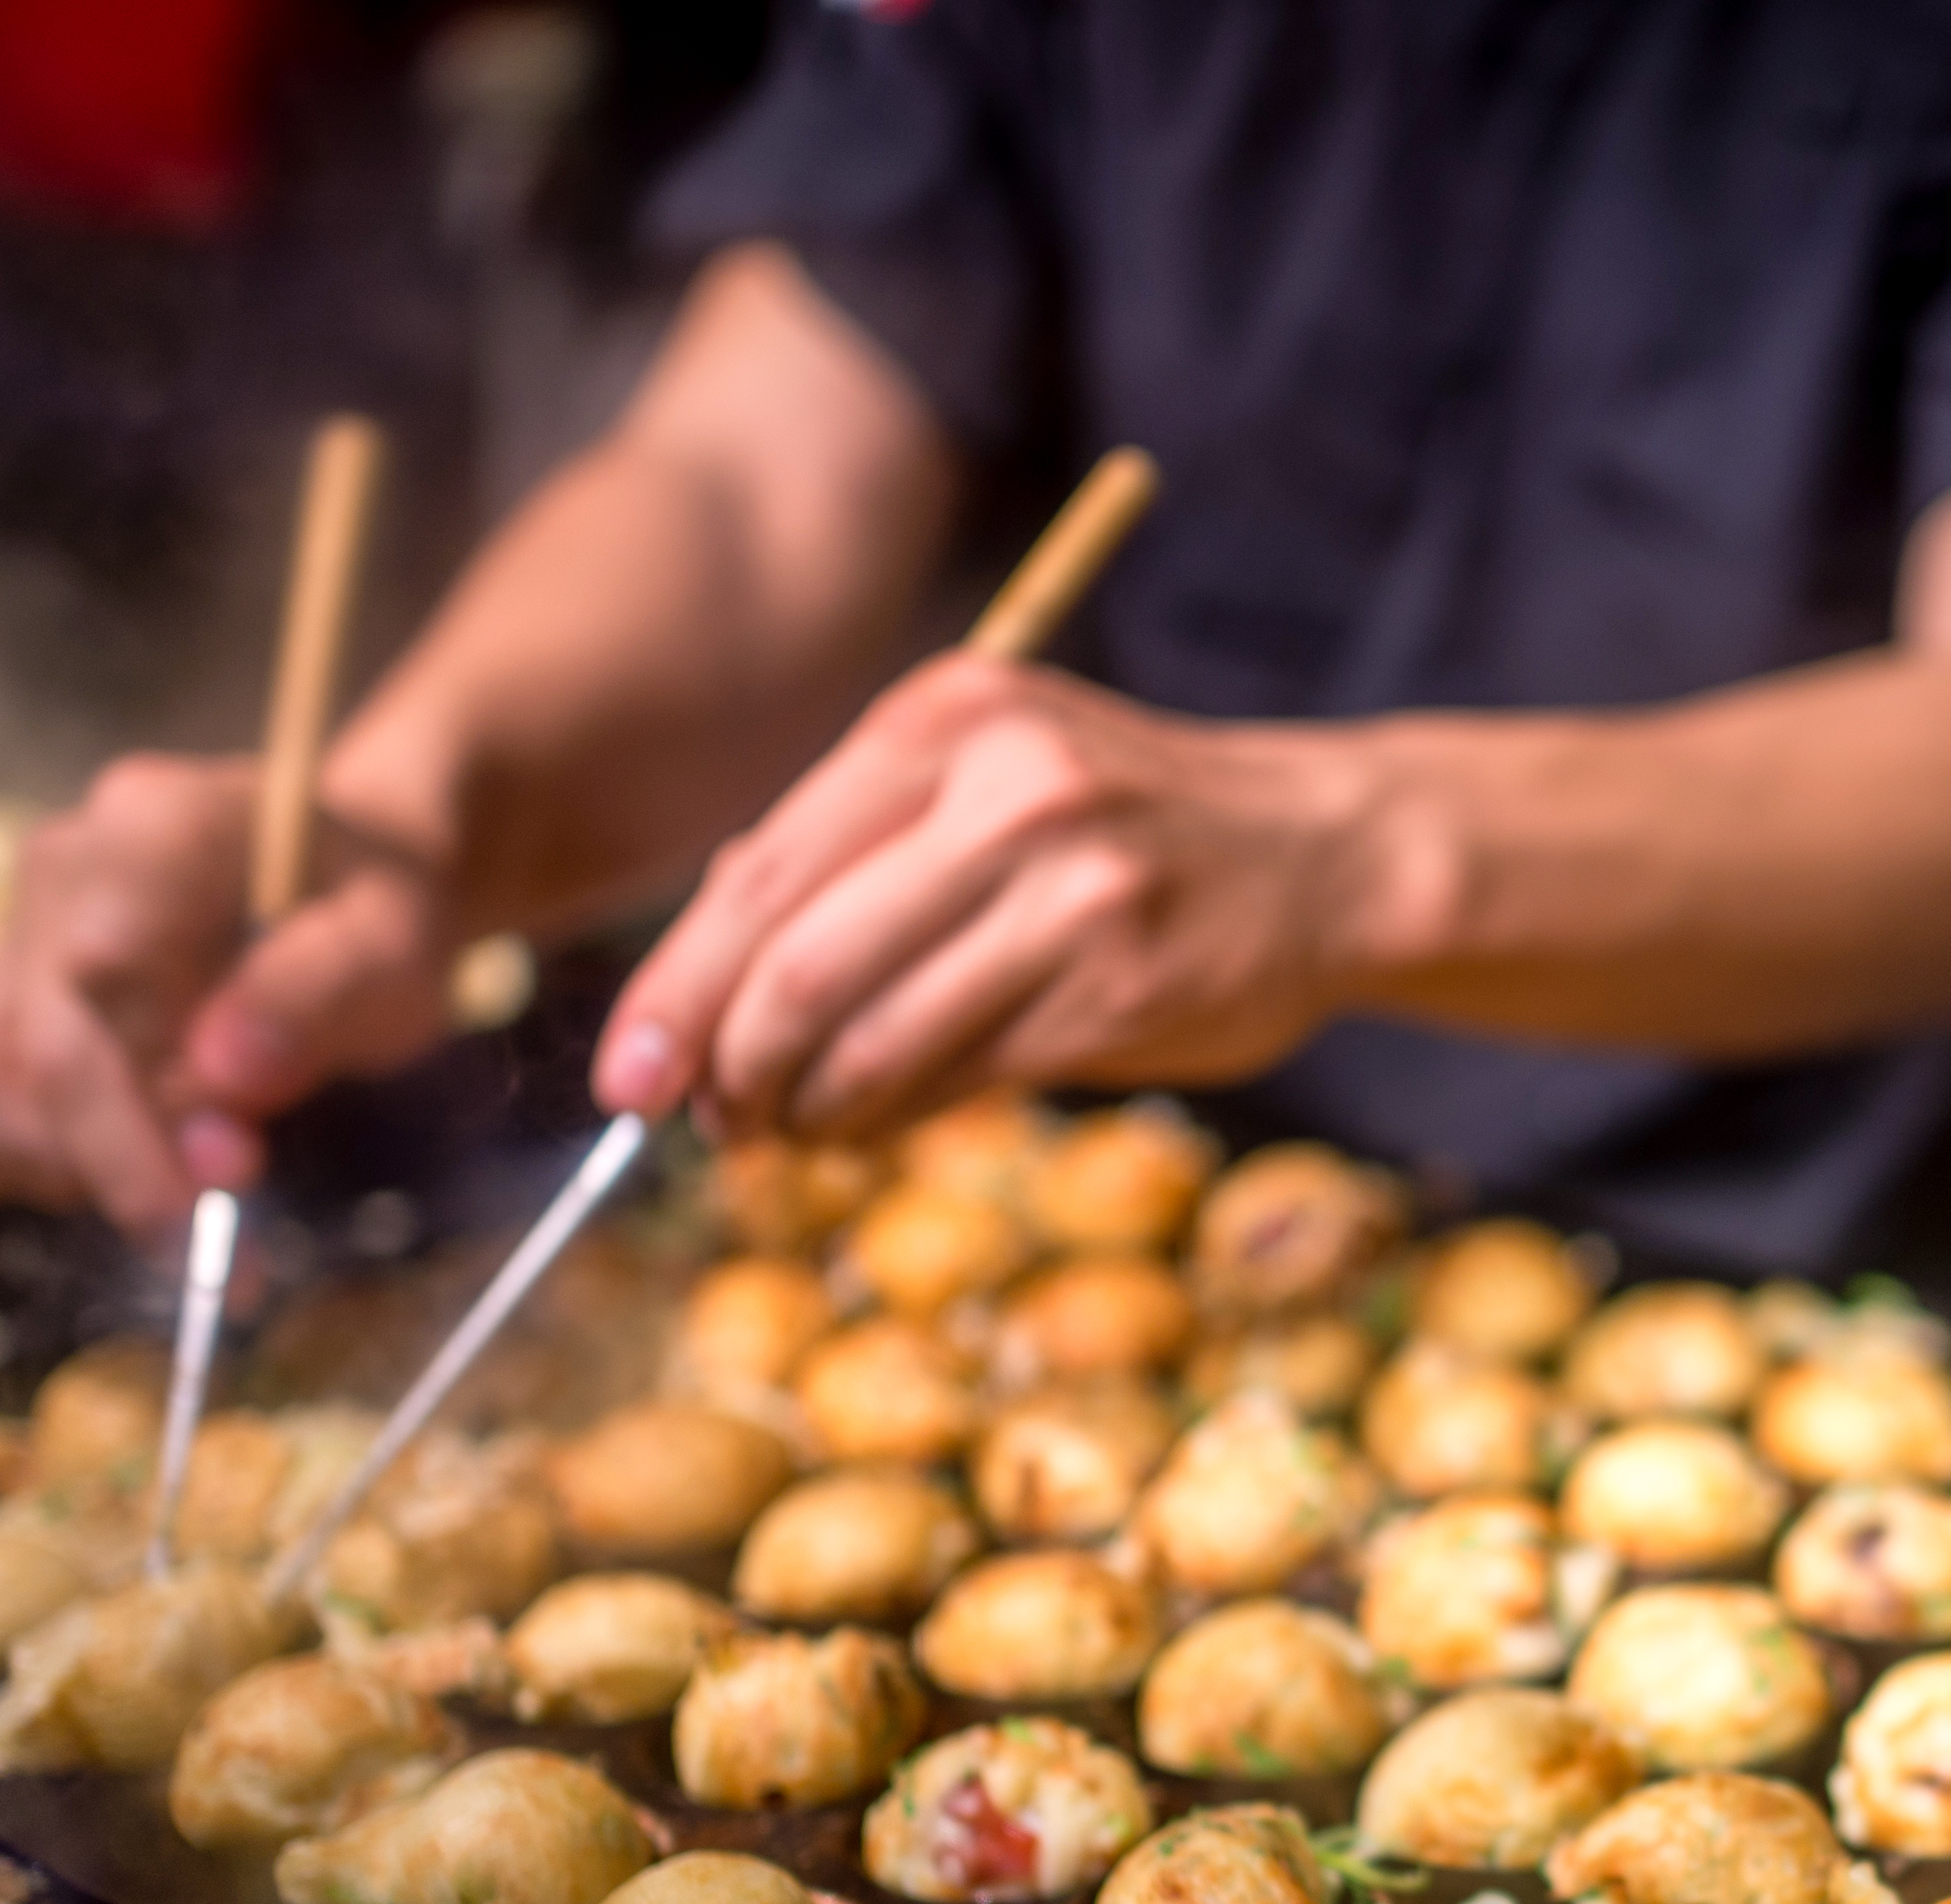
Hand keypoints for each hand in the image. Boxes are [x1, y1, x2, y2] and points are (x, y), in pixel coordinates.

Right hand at [0, 753, 460, 1232]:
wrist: (358, 863)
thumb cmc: (385, 906)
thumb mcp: (399, 942)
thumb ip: (315, 1000)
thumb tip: (221, 1086)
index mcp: (154, 832)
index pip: (89, 994)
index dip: (131, 1137)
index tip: (208, 1231)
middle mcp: (60, 869)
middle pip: (17, 1055)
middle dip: (111, 1173)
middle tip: (221, 1240)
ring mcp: (16, 926)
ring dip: (45, 1170)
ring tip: (161, 1194)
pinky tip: (67, 1184)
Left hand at [591, 653, 1419, 1137]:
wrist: (1323, 850)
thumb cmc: (1127, 825)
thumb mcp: (986, 775)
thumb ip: (854, 848)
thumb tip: (702, 981)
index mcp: (944, 720)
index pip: (761, 874)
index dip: (675, 991)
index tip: (627, 1076)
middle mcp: (1005, 792)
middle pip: (800, 965)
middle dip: (729, 1067)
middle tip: (707, 1123)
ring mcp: (1071, 891)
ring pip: (875, 1038)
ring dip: (807, 1112)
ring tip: (786, 1136)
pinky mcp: (1120, 987)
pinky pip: (961, 1078)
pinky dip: (892, 1122)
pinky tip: (872, 1129)